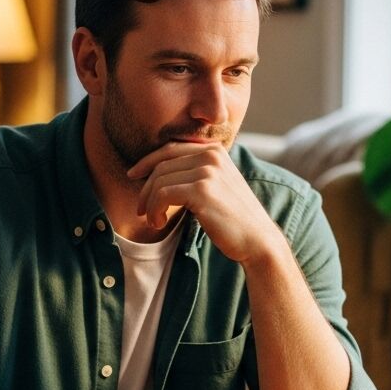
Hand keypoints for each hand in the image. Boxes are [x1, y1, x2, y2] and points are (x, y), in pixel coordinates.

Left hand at [128, 142, 283, 263]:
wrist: (257, 239)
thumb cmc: (233, 219)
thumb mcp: (216, 186)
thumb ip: (195, 173)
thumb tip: (157, 172)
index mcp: (215, 150)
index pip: (170, 149)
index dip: (147, 161)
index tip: (133, 175)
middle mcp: (212, 155)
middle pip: (162, 164)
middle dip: (146, 188)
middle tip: (141, 210)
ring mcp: (208, 171)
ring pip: (159, 180)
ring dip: (150, 203)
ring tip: (154, 221)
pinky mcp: (202, 189)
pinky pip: (163, 194)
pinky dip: (155, 210)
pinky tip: (159, 223)